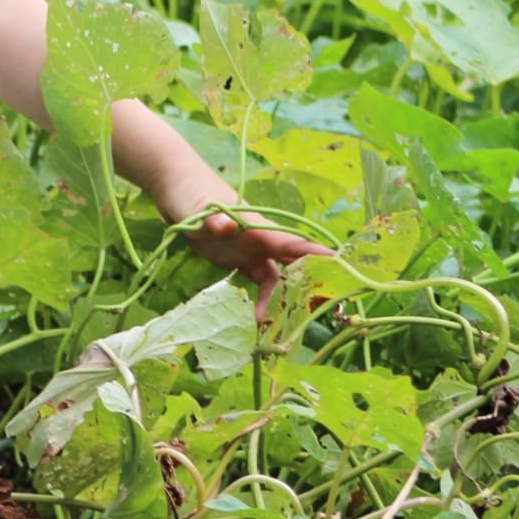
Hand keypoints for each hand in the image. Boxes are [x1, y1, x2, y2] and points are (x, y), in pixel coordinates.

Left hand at [181, 209, 330, 320]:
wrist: (177, 190)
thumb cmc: (191, 194)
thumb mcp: (198, 208)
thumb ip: (212, 218)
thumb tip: (226, 225)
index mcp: (256, 226)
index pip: (291, 241)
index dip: (315, 255)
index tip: (340, 266)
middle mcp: (260, 239)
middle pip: (293, 262)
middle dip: (309, 284)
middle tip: (322, 311)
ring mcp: (251, 250)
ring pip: (277, 277)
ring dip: (281, 300)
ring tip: (275, 327)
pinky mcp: (239, 259)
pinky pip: (259, 282)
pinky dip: (262, 300)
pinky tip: (255, 319)